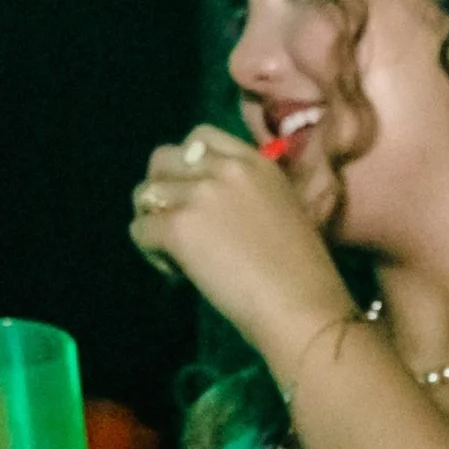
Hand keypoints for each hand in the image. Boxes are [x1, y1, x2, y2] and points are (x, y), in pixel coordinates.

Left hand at [129, 125, 355, 375]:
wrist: (304, 311)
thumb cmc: (308, 278)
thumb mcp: (289, 214)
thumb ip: (251, 196)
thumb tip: (216, 208)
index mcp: (256, 163)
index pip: (201, 137)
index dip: (189, 165)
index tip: (197, 195)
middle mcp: (224, 169)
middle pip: (164, 159)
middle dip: (162, 187)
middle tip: (176, 221)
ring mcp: (199, 196)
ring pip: (145, 193)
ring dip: (152, 220)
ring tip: (173, 252)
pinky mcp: (178, 228)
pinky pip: (139, 230)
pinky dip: (149, 251)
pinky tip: (174, 272)